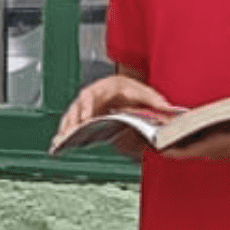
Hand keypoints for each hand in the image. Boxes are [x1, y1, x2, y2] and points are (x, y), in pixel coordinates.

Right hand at [59, 73, 174, 133]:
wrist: (121, 87)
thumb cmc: (130, 89)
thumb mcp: (144, 91)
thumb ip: (155, 100)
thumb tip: (169, 108)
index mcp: (103, 88)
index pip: (90, 96)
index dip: (86, 107)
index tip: (85, 118)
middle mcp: (89, 96)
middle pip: (76, 108)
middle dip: (71, 121)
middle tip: (68, 133)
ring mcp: (84, 106)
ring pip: (70, 116)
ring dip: (65, 128)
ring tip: (60, 140)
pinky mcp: (82, 115)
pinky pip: (70, 123)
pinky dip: (65, 132)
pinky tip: (59, 142)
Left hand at [160, 114, 229, 166]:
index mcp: (224, 145)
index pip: (191, 150)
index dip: (171, 149)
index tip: (154, 145)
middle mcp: (220, 150)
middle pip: (186, 149)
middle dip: (168, 145)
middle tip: (149, 137)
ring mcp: (223, 150)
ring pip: (193, 148)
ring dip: (178, 143)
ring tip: (160, 135)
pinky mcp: (228, 148)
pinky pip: (202, 146)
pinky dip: (190, 141)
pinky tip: (184, 135)